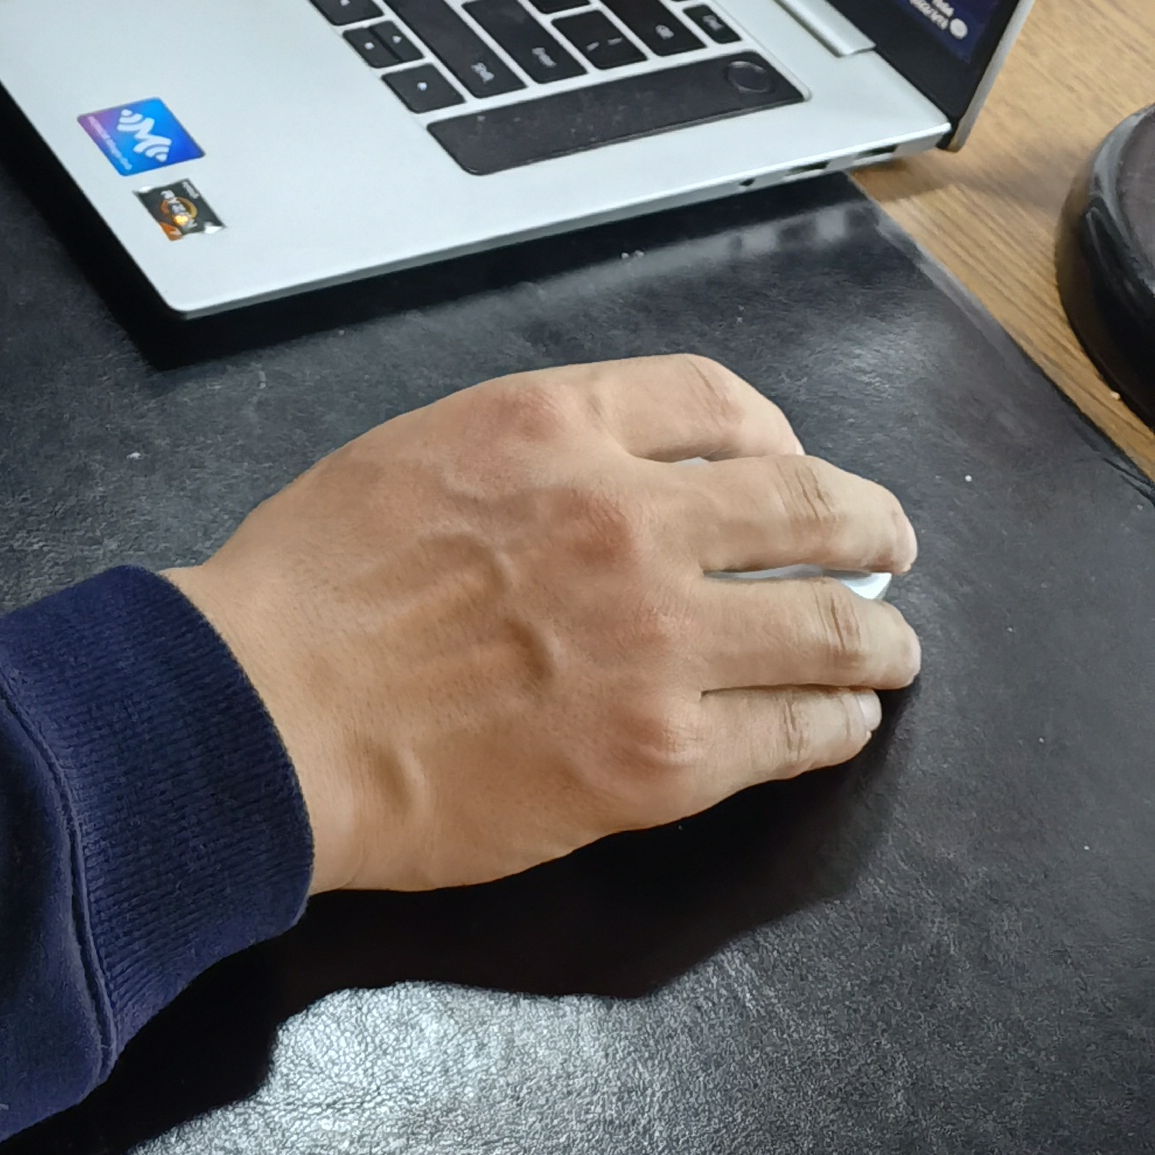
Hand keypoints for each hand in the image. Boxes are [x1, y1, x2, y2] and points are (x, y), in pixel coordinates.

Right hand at [165, 353, 916, 894]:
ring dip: (877, 636)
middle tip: (885, 544)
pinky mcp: (661, 755)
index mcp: (552, 424)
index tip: (787, 462)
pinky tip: (837, 723)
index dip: (775, 432)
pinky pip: (795, 732)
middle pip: (805, 500)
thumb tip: (612, 476)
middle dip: (866, 523)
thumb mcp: (417, 449)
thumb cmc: (310, 589)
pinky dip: (834, 724)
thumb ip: (529, 451)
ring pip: (829, 625)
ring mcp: (655, 639)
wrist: (265, 713)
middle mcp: (623, 516)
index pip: (716, 399)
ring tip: (890, 650)